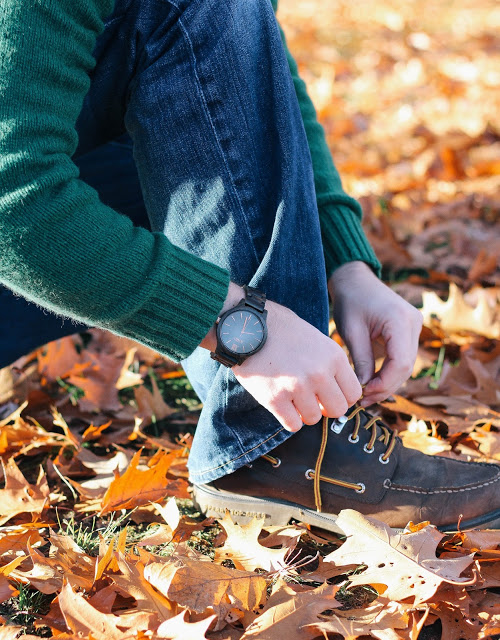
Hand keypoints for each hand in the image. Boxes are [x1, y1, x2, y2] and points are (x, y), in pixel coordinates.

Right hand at [200, 283, 361, 431]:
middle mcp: (319, 373)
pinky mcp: (274, 398)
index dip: (341, 397)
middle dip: (325, 408)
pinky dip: (288, 419)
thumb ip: (330, 364)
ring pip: (313, 419)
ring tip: (291, 397)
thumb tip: (338, 392)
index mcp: (334, 357)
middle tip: (311, 399)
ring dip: (303, 412)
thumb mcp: (316, 338)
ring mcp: (297, 387)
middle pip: (337, 410)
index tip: (328, 394)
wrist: (247, 325)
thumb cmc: (281, 330)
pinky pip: (292, 425)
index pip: (354, 394)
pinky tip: (281, 404)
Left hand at [328, 261, 422, 406]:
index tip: (364, 393)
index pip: (400, 362)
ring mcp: (415, 326)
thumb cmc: (350, 301)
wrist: (355, 280)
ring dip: (387, 382)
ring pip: (406, 365)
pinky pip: (403, 358)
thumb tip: (364, 389)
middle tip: (363, 400)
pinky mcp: (409, 331)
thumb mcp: (351, 332)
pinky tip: (372, 383)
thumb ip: (361, 360)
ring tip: (365, 395)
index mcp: (400, 320)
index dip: (384, 383)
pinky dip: (389, 372)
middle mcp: (414, 323)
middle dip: (385, 386)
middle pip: (406, 367)